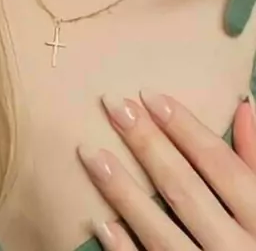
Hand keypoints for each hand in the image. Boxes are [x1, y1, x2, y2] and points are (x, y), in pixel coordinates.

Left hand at [78, 90, 255, 249]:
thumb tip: (244, 105)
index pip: (219, 163)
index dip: (185, 127)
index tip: (148, 96)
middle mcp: (235, 249)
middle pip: (184, 189)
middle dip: (146, 144)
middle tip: (113, 105)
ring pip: (159, 231)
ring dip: (122, 191)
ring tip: (90, 153)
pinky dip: (125, 249)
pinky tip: (101, 221)